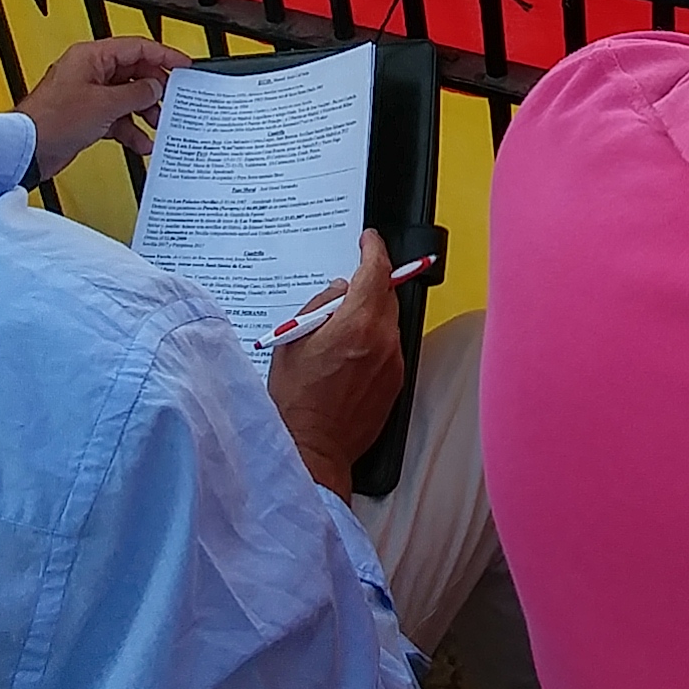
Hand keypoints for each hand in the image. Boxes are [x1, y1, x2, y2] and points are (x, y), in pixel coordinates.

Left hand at [14, 34, 184, 179]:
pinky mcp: (85, 116)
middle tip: (172, 100)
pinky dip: (130, 128)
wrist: (27, 150)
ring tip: (158, 123)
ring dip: (144, 112)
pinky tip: (141, 141)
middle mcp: (89, 71)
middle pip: (133, 72)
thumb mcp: (104, 104)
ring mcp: (87, 94)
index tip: (183, 65)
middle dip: (154, 89)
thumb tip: (154, 86)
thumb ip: (135, 93)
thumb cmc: (51, 120)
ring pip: (127, 97)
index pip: (136, 47)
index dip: (163, 55)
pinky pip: (116, 117)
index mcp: (91, 56)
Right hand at [268, 230, 406, 498]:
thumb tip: (339, 290)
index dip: (373, 248)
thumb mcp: (292, 341)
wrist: (311, 449)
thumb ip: (320, 307)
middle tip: (341, 294)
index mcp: (356, 325)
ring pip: (388, 322)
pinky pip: (389, 347)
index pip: (376, 272)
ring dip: (369, 316)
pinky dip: (373, 340)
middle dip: (367, 285)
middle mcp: (382, 341)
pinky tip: (348, 356)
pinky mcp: (396, 383)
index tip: (368, 239)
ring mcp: (393, 363)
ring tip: (338, 333)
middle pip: (385, 295)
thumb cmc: (295, 400)